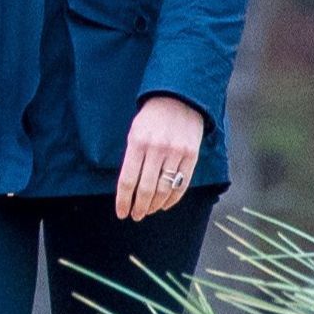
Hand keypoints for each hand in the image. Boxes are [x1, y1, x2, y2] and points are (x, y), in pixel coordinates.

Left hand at [116, 94, 202, 220]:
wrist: (179, 97)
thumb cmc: (152, 116)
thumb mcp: (135, 131)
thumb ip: (133, 157)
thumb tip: (129, 187)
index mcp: (137, 142)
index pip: (128, 180)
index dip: (124, 201)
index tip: (121, 213)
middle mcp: (157, 149)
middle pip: (146, 189)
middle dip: (139, 207)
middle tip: (136, 215)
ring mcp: (176, 153)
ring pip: (164, 190)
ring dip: (155, 205)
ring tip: (149, 211)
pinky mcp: (192, 155)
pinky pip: (182, 184)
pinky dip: (173, 199)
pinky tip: (165, 204)